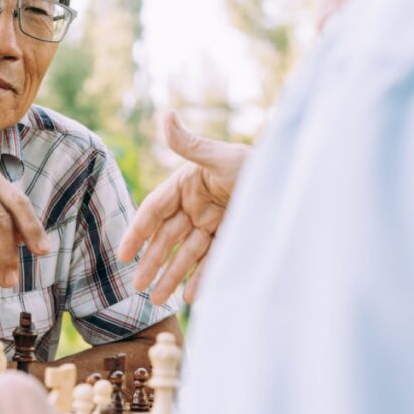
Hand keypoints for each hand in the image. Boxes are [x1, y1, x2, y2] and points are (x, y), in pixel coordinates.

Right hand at [118, 112, 247, 304]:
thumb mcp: (219, 155)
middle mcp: (195, 205)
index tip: (122, 254)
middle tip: (137, 287)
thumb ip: (189, 143)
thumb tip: (165, 115)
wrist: (291, 180)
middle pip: (167, 238)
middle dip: (152, 262)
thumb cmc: (253, 162)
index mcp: (185, 184)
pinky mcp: (231, 236)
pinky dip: (202, 277)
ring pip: (187, 254)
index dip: (137, 232)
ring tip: (159, 299)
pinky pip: (212, 260)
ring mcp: (212, 223)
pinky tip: (191, 296)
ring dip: (172, 275)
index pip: (154, 211)